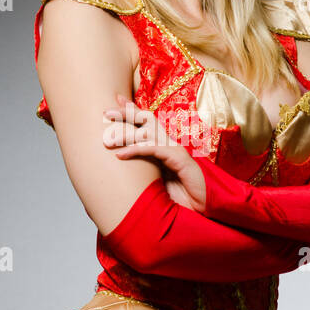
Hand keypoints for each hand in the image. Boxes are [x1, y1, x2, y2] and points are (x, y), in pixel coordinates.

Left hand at [102, 95, 206, 212]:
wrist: (203, 209)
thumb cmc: (182, 199)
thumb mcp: (157, 183)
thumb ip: (143, 174)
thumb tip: (118, 174)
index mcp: (165, 147)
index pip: (147, 124)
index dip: (132, 111)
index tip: (116, 101)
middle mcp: (170, 144)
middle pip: (147, 120)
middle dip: (127, 113)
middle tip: (106, 112)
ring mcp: (175, 150)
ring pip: (148, 133)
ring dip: (126, 133)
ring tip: (107, 137)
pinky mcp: (180, 159)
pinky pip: (153, 150)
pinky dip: (135, 150)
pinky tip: (120, 155)